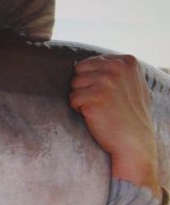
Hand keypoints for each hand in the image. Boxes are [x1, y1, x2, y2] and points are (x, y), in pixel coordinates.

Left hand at [70, 54, 160, 200]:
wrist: (133, 143)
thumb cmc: (129, 116)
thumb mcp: (131, 85)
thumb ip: (115, 70)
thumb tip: (88, 63)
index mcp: (127, 61)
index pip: (89, 63)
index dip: (91, 81)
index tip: (107, 95)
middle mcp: (117, 67)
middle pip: (79, 71)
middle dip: (83, 87)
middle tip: (100, 103)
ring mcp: (106, 81)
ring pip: (74, 85)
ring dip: (81, 99)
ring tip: (99, 110)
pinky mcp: (94, 96)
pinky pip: (72, 99)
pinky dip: (78, 110)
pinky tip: (94, 116)